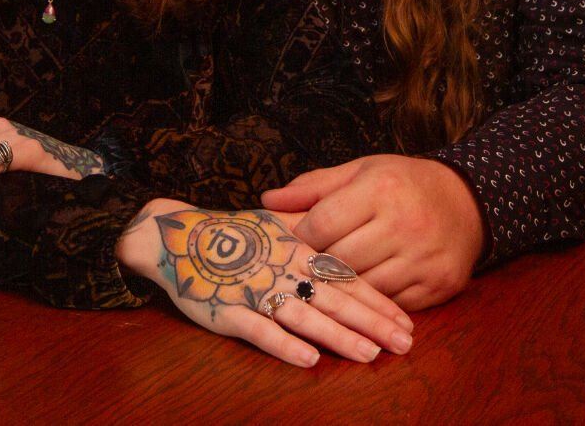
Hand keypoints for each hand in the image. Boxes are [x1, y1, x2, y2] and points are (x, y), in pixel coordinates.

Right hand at [115, 200, 413, 367]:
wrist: (177, 236)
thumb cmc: (235, 235)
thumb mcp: (278, 224)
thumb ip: (315, 237)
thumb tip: (360, 242)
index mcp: (297, 250)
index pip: (346, 278)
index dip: (378, 302)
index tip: (407, 323)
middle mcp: (282, 270)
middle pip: (334, 300)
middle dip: (372, 323)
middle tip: (404, 344)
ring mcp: (255, 290)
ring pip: (304, 316)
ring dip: (338, 336)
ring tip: (369, 353)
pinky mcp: (227, 309)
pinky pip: (259, 330)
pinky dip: (284, 344)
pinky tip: (309, 359)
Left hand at [262, 155, 481, 311]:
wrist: (467, 202)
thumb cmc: (403, 184)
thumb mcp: (361, 171)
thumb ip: (313, 187)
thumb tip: (267, 201)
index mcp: (381, 188)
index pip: (322, 223)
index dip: (300, 237)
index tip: (292, 242)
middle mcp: (404, 223)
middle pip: (339, 260)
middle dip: (317, 266)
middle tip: (304, 268)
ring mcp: (424, 257)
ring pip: (363, 288)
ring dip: (343, 288)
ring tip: (330, 281)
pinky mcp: (439, 284)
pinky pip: (390, 304)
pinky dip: (373, 301)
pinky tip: (364, 292)